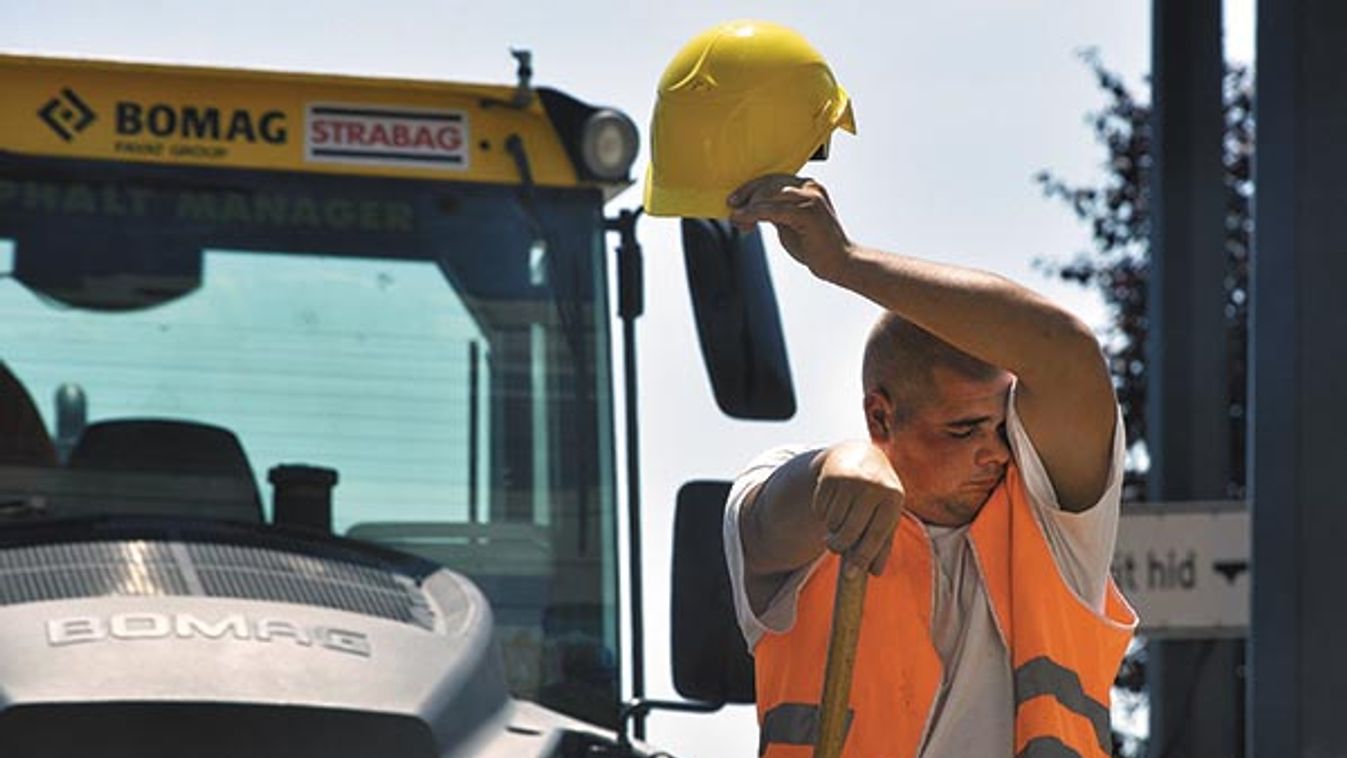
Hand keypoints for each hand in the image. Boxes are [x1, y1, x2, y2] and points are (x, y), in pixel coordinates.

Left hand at [727, 175, 854, 280]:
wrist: (838, 263)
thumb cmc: (814, 246)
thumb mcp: (789, 224)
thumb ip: (774, 212)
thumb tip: (749, 209)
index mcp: (808, 187)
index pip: (773, 179)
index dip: (751, 188)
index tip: (734, 200)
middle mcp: (810, 188)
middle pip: (770, 182)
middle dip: (747, 194)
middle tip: (732, 208)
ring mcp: (811, 198)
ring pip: (771, 193)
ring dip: (749, 206)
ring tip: (737, 219)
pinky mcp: (808, 213)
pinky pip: (775, 209)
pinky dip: (755, 213)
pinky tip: (744, 220)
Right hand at [812, 442, 904, 576]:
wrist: (859, 455)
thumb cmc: (876, 494)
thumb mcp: (886, 513)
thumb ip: (882, 542)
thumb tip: (875, 572)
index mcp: (893, 497)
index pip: (877, 534)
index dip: (864, 556)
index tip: (851, 574)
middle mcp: (874, 486)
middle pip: (851, 530)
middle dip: (839, 546)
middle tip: (834, 547)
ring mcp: (851, 479)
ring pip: (833, 521)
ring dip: (831, 528)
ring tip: (838, 519)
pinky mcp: (831, 475)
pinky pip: (821, 508)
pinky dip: (823, 513)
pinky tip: (832, 503)